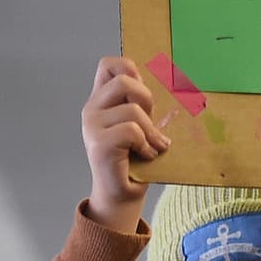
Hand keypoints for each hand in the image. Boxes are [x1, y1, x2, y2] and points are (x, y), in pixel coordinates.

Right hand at [82, 56, 167, 230]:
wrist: (122, 196)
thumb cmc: (135, 161)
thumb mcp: (142, 125)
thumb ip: (142, 105)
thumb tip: (168, 83)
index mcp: (101, 100)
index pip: (109, 65)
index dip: (129, 69)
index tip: (143, 96)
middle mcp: (92, 109)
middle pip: (124, 81)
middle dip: (147, 100)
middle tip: (151, 125)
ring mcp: (92, 126)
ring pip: (132, 110)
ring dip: (150, 131)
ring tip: (152, 147)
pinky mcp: (98, 144)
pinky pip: (131, 131)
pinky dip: (145, 144)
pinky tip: (146, 156)